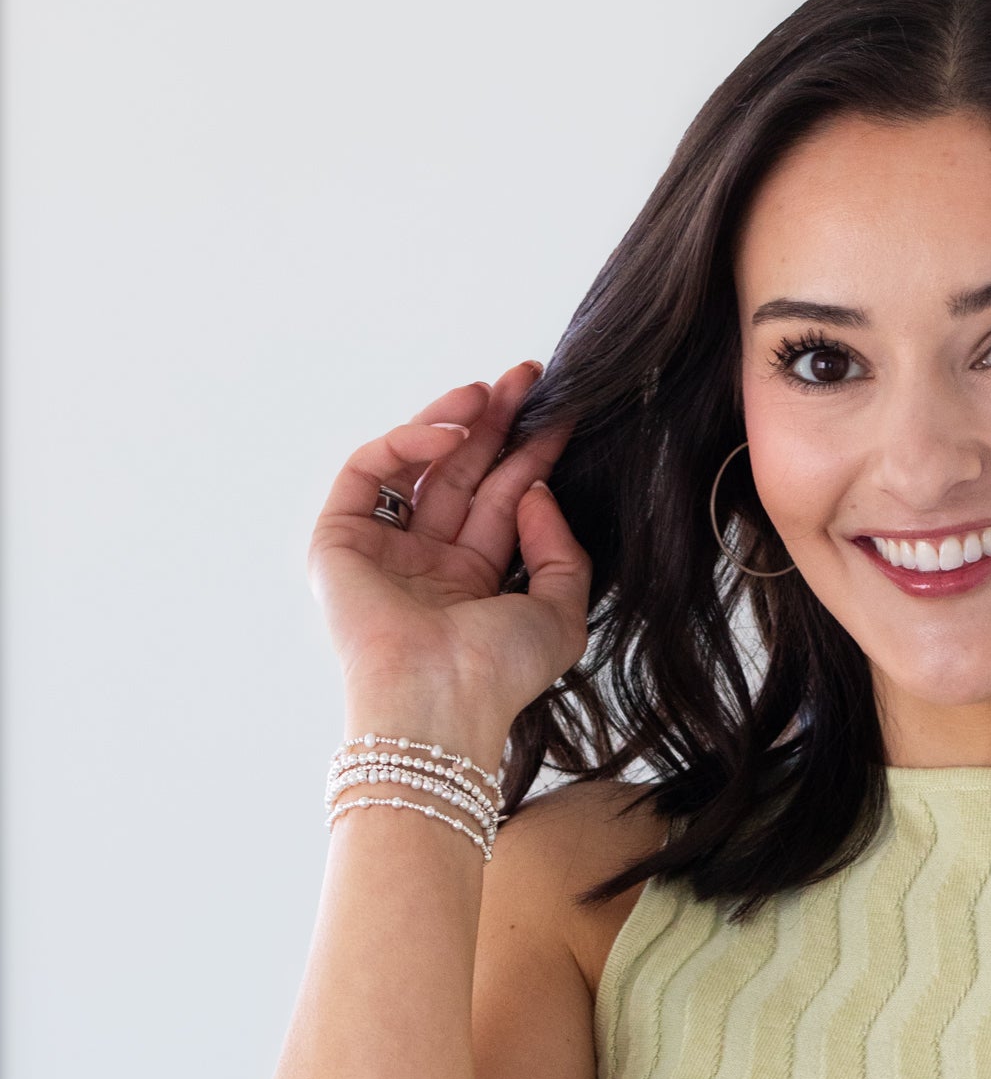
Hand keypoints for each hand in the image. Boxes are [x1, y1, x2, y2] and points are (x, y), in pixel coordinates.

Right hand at [306, 359, 589, 769]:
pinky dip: (406, 442)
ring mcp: (384, 550)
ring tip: (491, 391)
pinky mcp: (340, 539)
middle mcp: (428, 563)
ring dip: (454, 422)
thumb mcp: (560, 612)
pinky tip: (450, 432)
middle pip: (464, 474)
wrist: (438, 700)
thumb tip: (535, 490)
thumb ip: (562, 551)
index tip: (557, 412)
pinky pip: (369, 472)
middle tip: (527, 378)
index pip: (504, 501)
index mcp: (475, 583)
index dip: (529, 453)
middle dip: (494, 424)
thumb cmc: (498, 673)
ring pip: (419, 465)